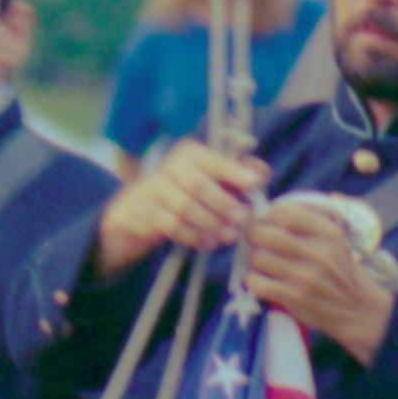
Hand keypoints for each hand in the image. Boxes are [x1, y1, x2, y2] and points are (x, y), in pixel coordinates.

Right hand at [94, 140, 265, 279]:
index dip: (234, 171)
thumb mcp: (209, 180)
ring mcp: (154, 190)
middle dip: (223, 204)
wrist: (136, 212)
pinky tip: (207, 244)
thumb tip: (262, 174)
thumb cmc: (184, 194)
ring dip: (210, 223)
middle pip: (198, 185)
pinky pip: (170, 226)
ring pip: (184, 207)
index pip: (213, 160)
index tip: (254, 183)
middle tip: (242, 220)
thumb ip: (235, 176)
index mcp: (191, 154)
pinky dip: (192, 236)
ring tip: (228, 236)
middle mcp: (171, 167)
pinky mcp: (143, 213)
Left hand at [242, 195, 396, 363]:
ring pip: (257, 258)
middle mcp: (318, 252)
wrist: (357, 308)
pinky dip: (254, 281)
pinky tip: (263, 280)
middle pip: (264, 233)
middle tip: (256, 240)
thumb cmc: (338, 269)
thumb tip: (258, 208)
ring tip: (263, 263)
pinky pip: (257, 283)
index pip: (285, 212)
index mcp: (328, 232)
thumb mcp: (332, 238)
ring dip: (254, 260)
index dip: (267, 214)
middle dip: (253, 235)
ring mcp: (305, 276)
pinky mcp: (294, 297)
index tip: (266, 220)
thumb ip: (303, 220)